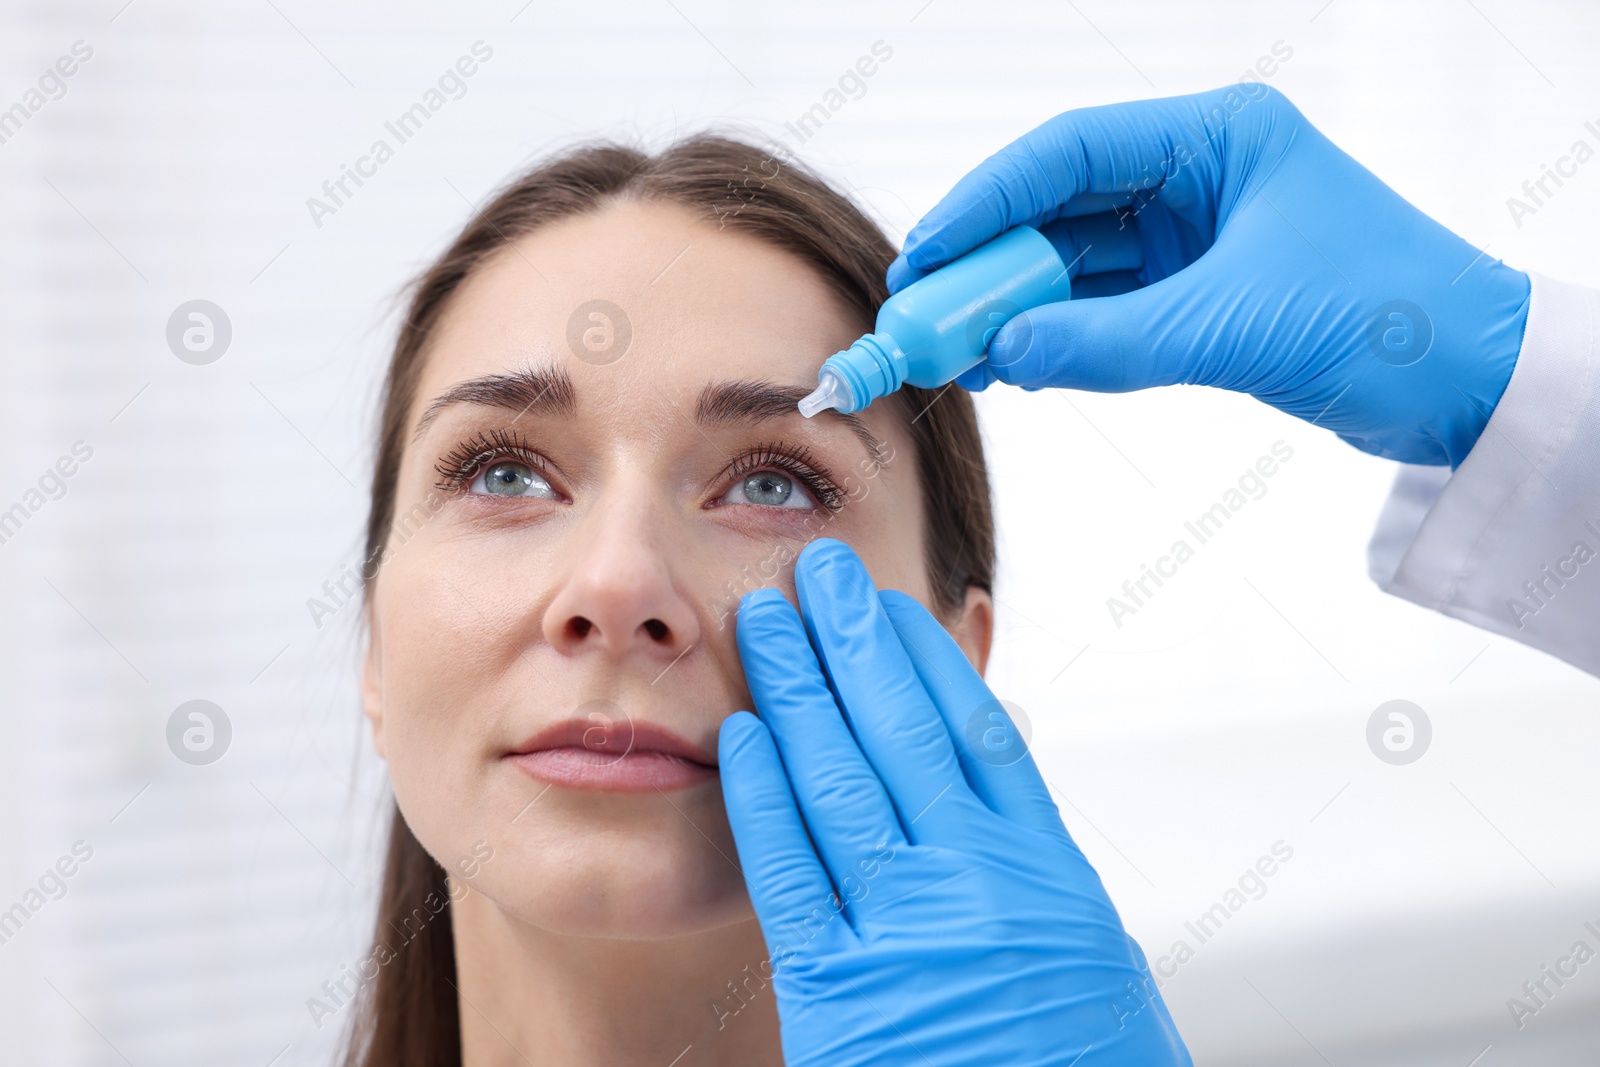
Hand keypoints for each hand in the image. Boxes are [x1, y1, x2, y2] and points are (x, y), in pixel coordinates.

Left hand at [717, 539, 1189, 1065]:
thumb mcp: (1087, 966)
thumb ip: (1030, 871)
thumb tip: (994, 777)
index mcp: (1053, 879)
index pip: (982, 734)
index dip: (930, 661)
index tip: (894, 606)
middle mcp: (986, 889)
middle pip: (907, 735)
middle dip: (855, 645)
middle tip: (816, 572)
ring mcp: (914, 938)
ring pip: (845, 783)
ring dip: (800, 692)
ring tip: (765, 622)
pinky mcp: (844, 997)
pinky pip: (796, 875)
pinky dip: (765, 798)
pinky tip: (746, 736)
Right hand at [887, 85, 1529, 466]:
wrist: (1474, 385)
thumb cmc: (1388, 320)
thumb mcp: (1232, 325)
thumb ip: (1107, 343)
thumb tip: (1001, 354)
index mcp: (1218, 136)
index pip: (1068, 154)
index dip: (983, 203)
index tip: (925, 256)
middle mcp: (1201, 175)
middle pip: (1060, 209)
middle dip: (988, 264)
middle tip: (922, 315)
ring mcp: (1198, 236)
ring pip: (1076, 265)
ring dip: (1015, 308)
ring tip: (953, 352)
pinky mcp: (1200, 294)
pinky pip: (1104, 310)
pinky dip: (1057, 338)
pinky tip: (1012, 366)